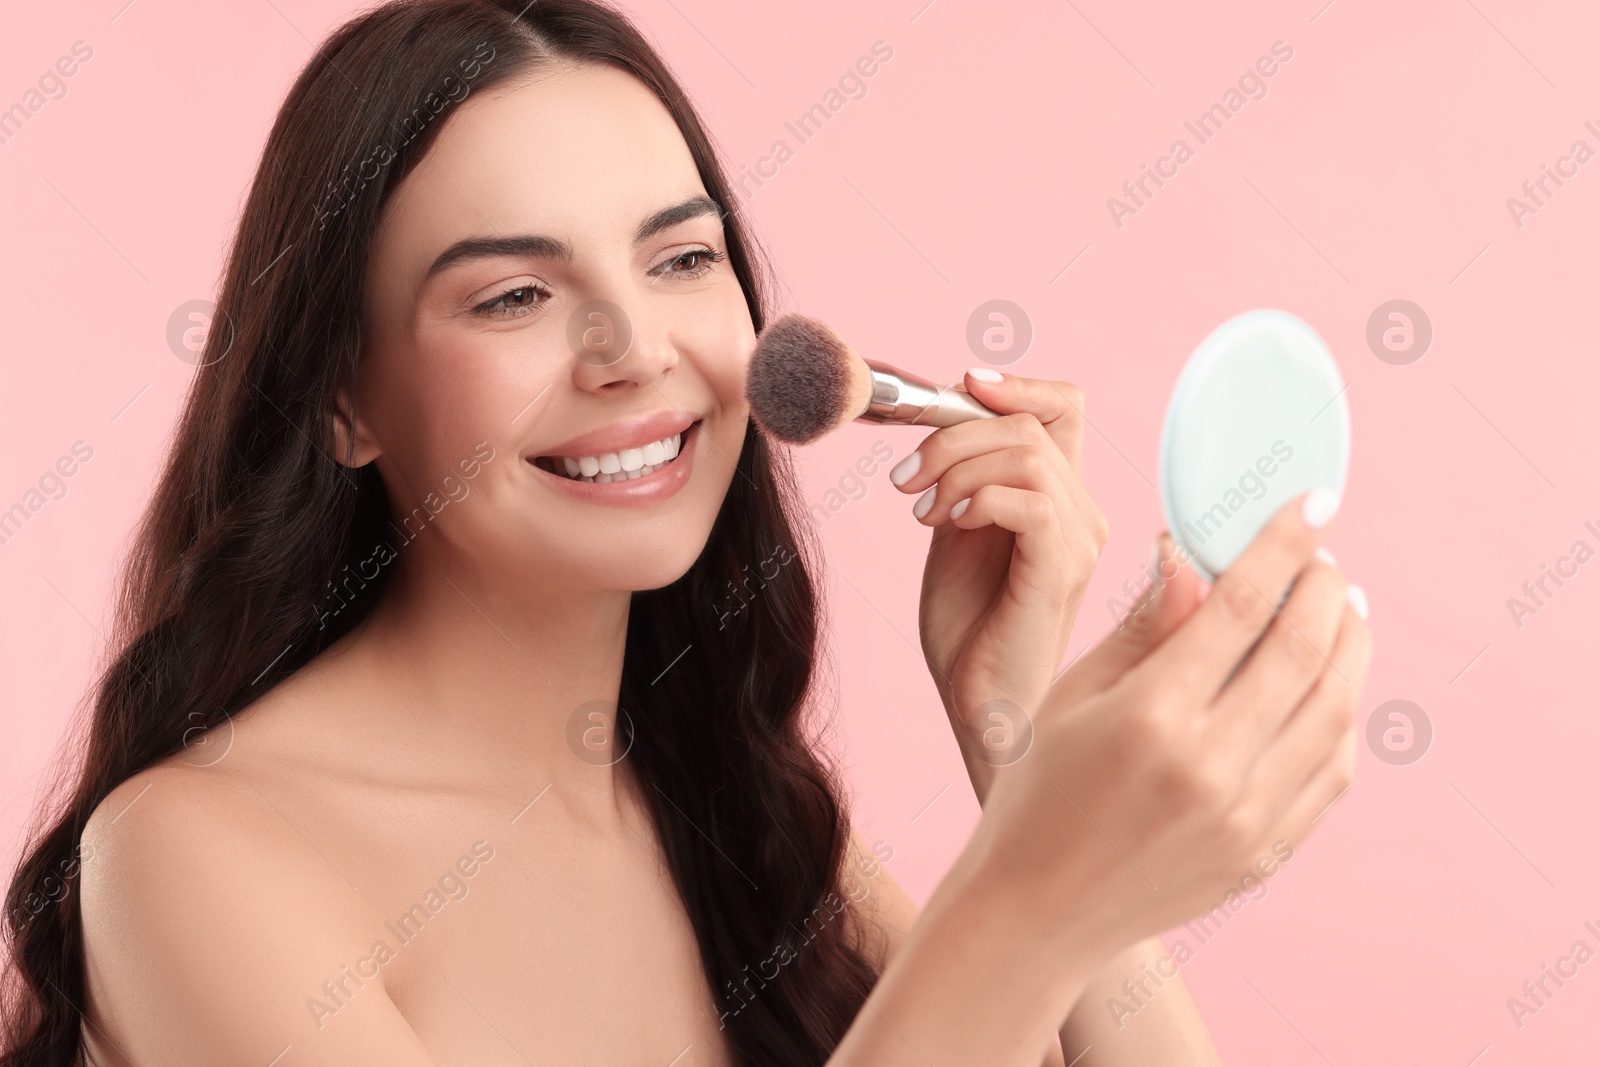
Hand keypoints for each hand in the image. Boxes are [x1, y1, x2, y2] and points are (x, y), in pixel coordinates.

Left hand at [891, 370, 1108, 803]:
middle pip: (1031, 421)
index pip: (1062, 406)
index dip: (1014, 384)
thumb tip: (942, 414)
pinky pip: (1032, 501)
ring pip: (1027, 452)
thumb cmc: (969, 629)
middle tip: (905, 477)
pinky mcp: (1061, 572)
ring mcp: (1079, 541)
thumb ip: (962, 476)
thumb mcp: (955, 530)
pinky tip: (948, 524)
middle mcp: (1082, 512)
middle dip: (954, 432)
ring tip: (920, 509)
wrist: (978, 706)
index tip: (956, 387)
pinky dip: (980, 497)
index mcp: (1059, 497)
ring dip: (956, 466)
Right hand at [949, 489, 1370, 966]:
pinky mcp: (1268, 853)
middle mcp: (1211, 768)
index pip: (1243, 605)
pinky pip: (1333, 770)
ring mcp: (1249, 818)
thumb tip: (1193, 556)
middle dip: (1326, 588)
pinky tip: (1326, 683)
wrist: (1039, 911)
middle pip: (1304, 650)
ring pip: (1337, 709)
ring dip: (1349, 646)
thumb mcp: (1074, 695)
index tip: (1313, 503)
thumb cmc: (1040, 789)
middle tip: (1323, 559)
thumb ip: (1144, 625)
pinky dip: (1343, 715)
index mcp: (1152, 717)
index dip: (1285, 543)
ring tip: (1340, 611)